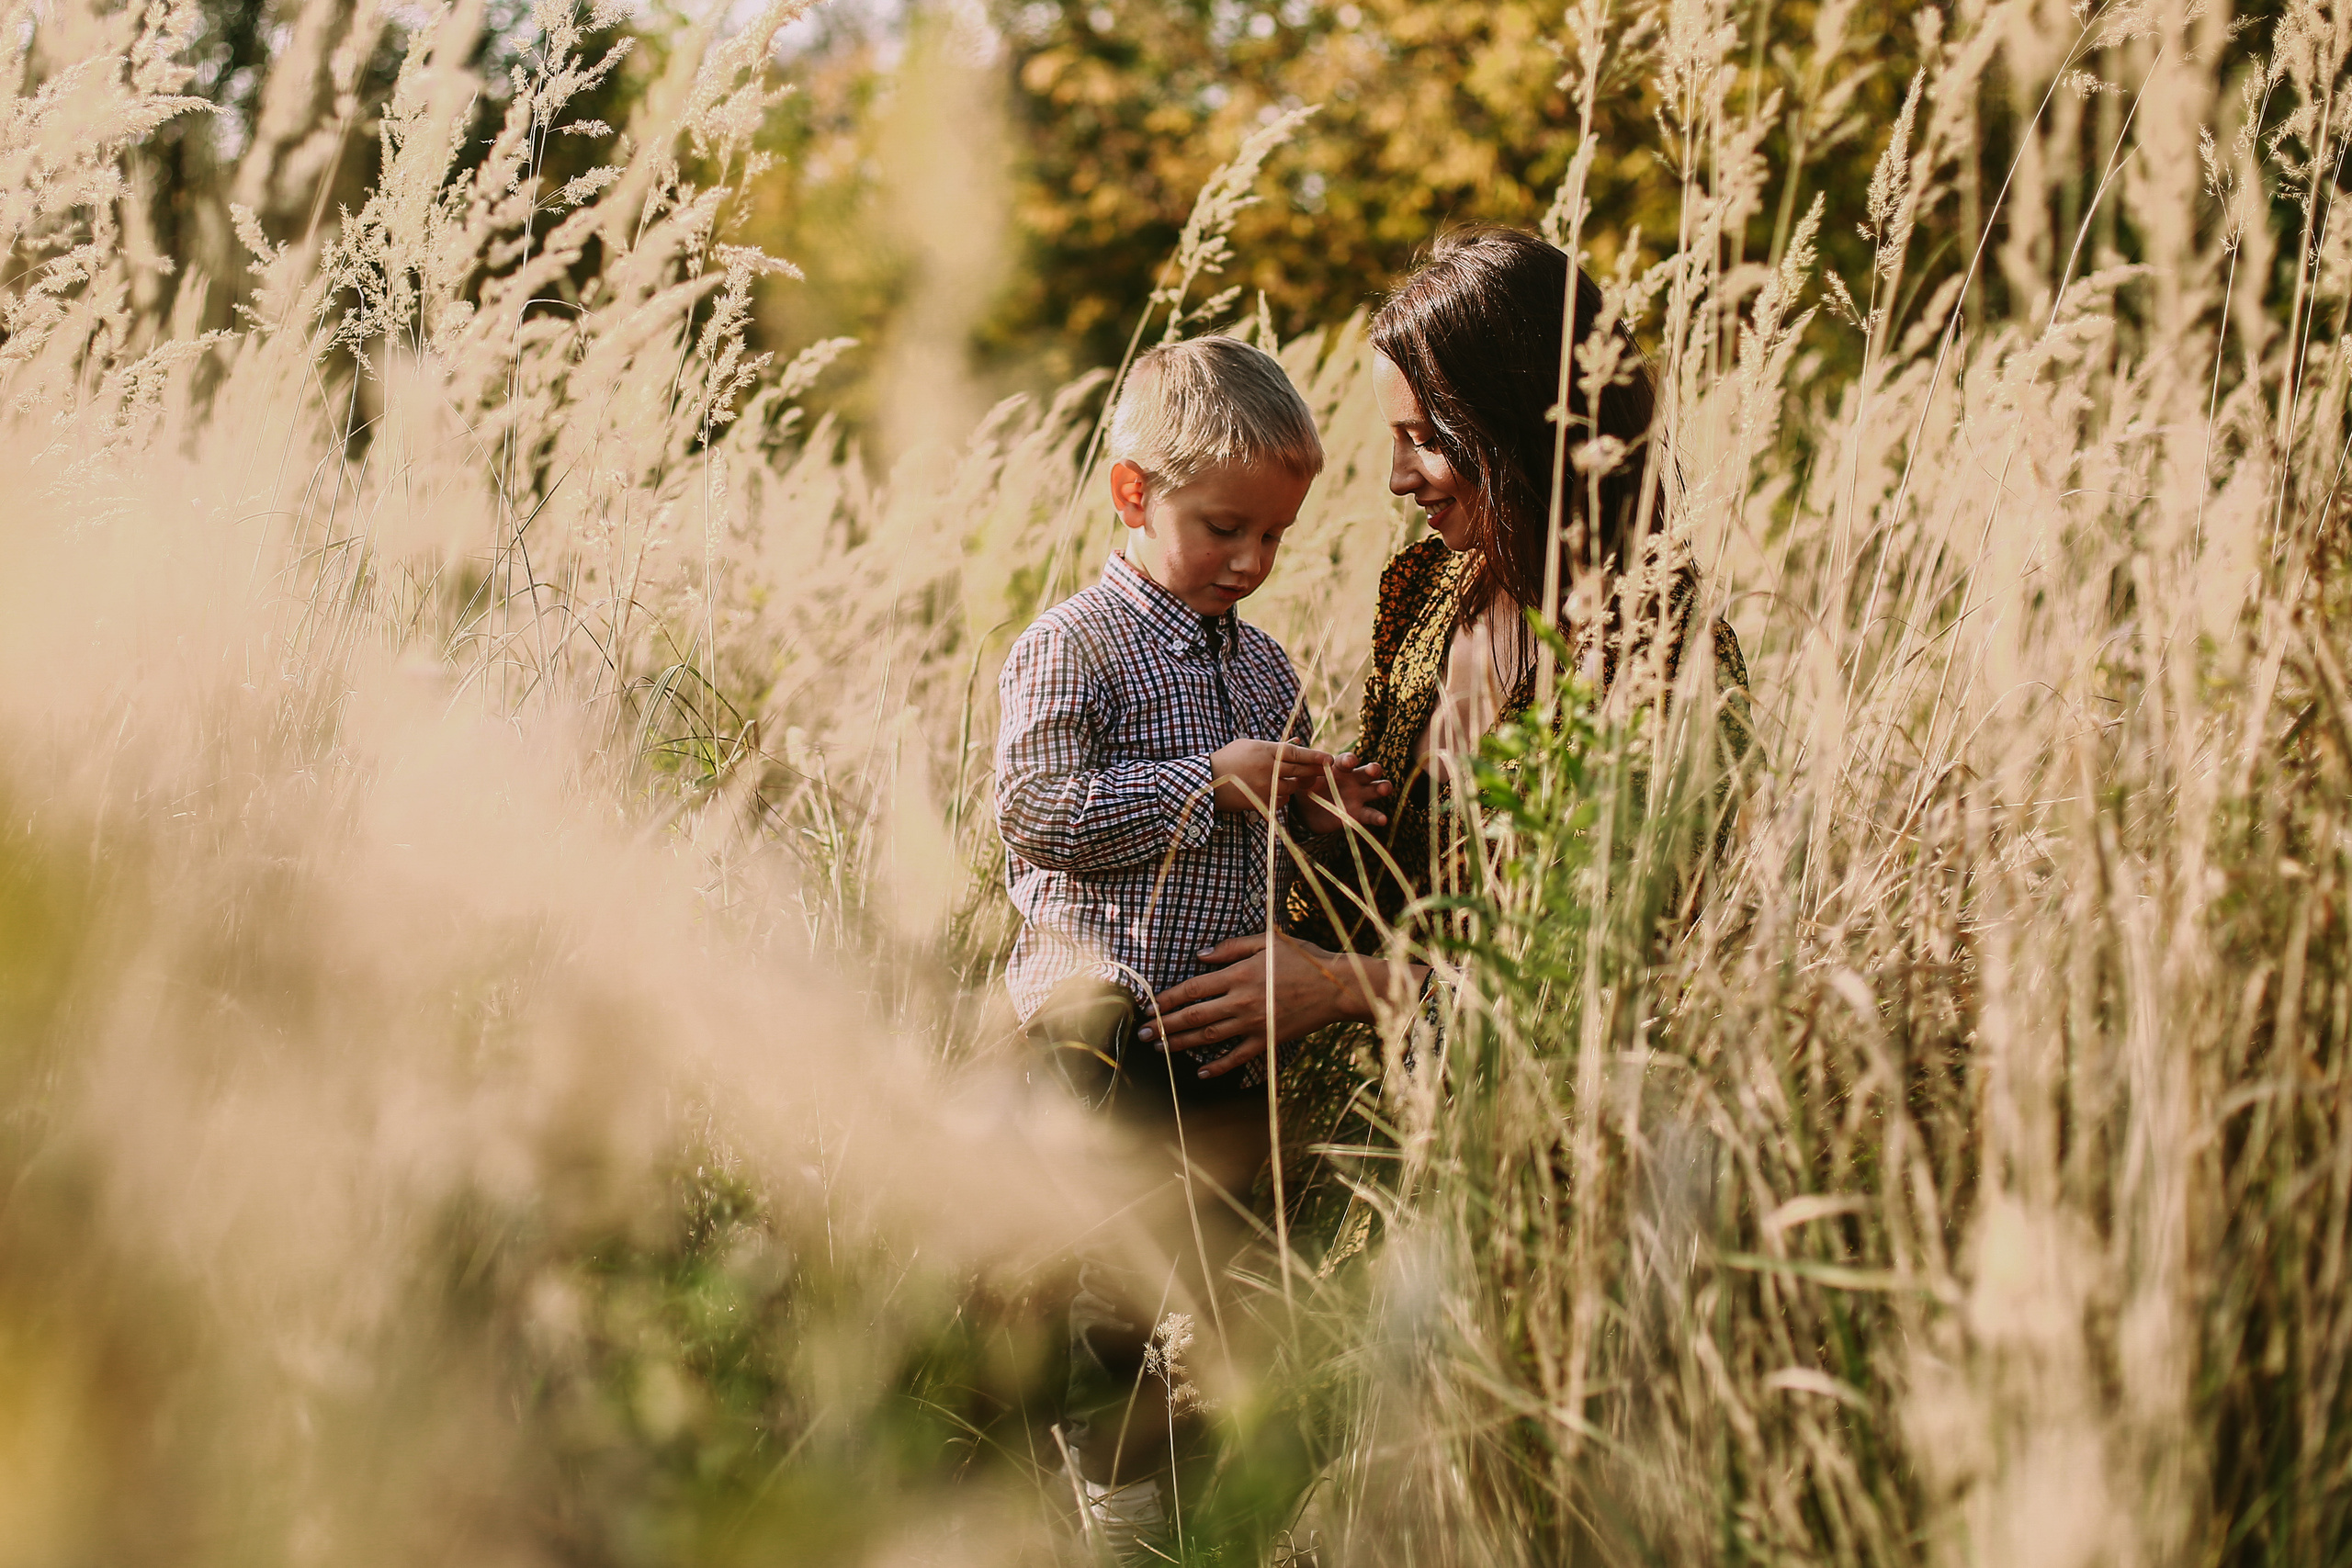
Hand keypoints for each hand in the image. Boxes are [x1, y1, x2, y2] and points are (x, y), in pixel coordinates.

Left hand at [1141, 932, 1416, 1079]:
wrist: (1336, 986)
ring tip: (1160, 1049)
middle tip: (1143, 1033)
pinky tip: (1201, 1072)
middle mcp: (1241, 1001)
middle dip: (1164, 1025)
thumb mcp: (1268, 940)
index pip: (1192, 989)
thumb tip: (1201, 955)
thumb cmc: (1304, 958)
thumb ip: (1232, 947)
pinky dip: (1218, 1066)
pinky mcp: (1267, 1041)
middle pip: (1194, 1017)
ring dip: (1181, 1044)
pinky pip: (1237, 1057)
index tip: (1149, 1005)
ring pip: (1209, 1037)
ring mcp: (1254, 1024)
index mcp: (1238, 975)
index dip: (1167, 999)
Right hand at [1210, 739, 1337, 812]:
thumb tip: (1298, 742)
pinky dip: (1284, 796)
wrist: (1207, 781)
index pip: (1297, 753)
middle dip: (1315, 770)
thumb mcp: (1250, 745)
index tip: (1330, 759)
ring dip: (1295, 783)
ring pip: (1292, 787)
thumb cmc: (1229, 759)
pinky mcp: (1261, 802)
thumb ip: (1275, 745)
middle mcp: (1267, 769)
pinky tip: (1278, 791)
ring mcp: (1265, 787)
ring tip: (1290, 778)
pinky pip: (1283, 801)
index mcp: (1265, 751)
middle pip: (1299, 770)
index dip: (1315, 756)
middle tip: (1326, 769)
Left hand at [1297, 751, 1392, 833]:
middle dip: (1373, 769)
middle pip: (1368, 771)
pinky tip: (1382, 819)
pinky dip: (1377, 817)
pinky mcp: (1358, 814)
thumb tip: (1305, 773)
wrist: (1306, 812)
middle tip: (1373, 770)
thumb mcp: (1301, 781)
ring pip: (1376, 789)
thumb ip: (1304, 775)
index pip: (1347, 760)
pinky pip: (1370, 815)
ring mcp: (1359, 797)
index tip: (1349, 762)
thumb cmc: (1306, 788)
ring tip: (1385, 789)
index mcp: (1339, 768)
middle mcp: (1354, 780)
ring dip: (1382, 787)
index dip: (1349, 759)